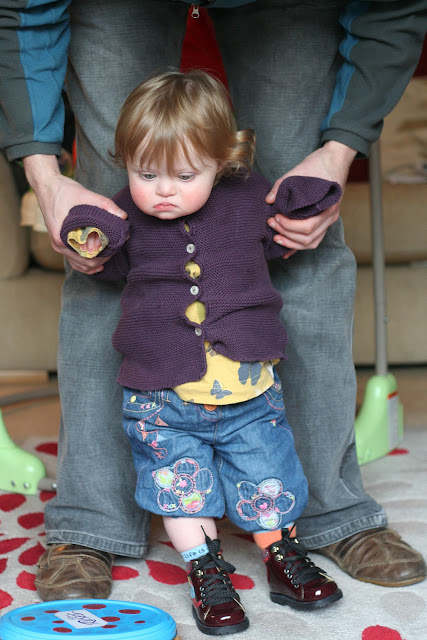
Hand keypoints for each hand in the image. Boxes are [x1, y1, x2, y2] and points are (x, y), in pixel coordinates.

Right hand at [23, 155, 126, 273]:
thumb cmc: (63, 190)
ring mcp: (58, 245)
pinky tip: (98, 264)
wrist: (46, 185)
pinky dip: (86, 263)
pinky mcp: (60, 242)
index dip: (104, 254)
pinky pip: (73, 260)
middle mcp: (58, 245)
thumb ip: (105, 205)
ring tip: (109, 255)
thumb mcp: (86, 195)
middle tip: (116, 249)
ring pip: (79, 264)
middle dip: (102, 258)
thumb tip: (123, 216)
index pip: (87, 256)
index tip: (116, 246)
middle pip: (84, 263)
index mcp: (62, 237)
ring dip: (95, 263)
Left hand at [266, 141, 356, 257]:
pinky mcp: (324, 220)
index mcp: (328, 206)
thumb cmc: (319, 163)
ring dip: (292, 243)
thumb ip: (281, 186)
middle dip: (287, 234)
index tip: (275, 217)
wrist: (335, 158)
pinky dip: (299, 246)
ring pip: (311, 242)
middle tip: (271, 224)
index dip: (288, 226)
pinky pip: (313, 238)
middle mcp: (330, 216)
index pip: (308, 227)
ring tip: (276, 237)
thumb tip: (268, 201)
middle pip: (308, 238)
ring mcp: (329, 219)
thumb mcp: (298, 171)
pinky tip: (286, 251)